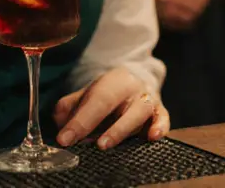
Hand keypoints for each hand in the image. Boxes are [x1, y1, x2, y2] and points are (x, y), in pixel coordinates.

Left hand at [53, 68, 169, 149]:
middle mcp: (132, 88)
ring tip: (104, 144)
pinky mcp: (161, 112)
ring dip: (122, 130)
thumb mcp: (87, 95)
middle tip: (87, 143)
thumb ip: (70, 108)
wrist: (135, 84)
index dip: (80, 120)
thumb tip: (61, 124)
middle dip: (101, 124)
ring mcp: (148, 99)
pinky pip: (163, 119)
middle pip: (118, 104)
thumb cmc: (107, 95)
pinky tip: (151, 137)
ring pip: (139, 113)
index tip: (64, 139)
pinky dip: (160, 127)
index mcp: (112, 81)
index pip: (96, 100)